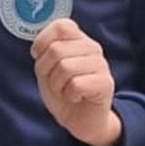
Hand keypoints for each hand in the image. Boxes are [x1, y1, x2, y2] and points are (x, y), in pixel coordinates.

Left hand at [30, 18, 121, 145]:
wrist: (80, 119)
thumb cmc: (62, 91)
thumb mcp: (47, 68)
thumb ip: (45, 51)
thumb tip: (39, 41)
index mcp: (78, 39)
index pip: (61, 26)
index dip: (43, 41)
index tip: (39, 56)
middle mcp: (92, 47)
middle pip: (56, 49)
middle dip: (46, 70)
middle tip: (55, 81)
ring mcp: (101, 64)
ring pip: (64, 67)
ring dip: (57, 85)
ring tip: (65, 90)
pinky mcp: (105, 83)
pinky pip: (76, 84)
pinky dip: (69, 95)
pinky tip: (76, 97)